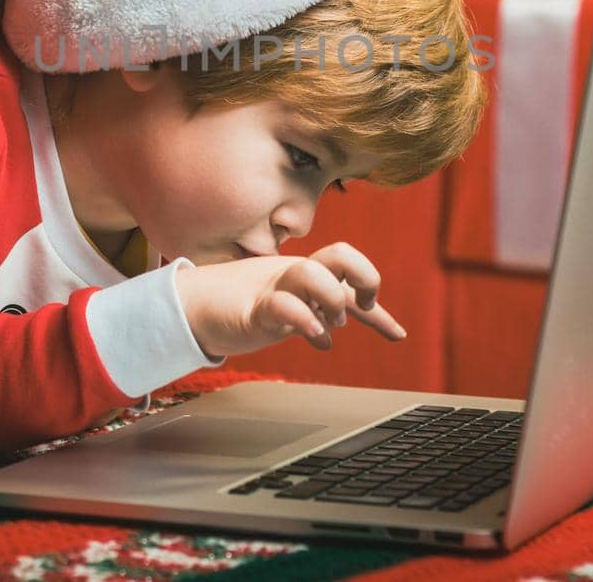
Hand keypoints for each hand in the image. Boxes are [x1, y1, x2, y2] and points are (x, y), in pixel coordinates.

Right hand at [174, 241, 405, 357]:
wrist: (195, 307)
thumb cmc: (247, 305)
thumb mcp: (293, 312)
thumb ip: (321, 316)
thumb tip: (339, 334)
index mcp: (306, 273)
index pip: (350, 274)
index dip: (375, 303)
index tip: (397, 335)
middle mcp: (295, 274)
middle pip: (341, 255)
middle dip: (363, 277)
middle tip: (355, 308)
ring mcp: (274, 288)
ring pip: (313, 274)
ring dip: (331, 300)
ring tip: (327, 327)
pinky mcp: (254, 308)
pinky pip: (284, 305)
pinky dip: (306, 320)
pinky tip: (316, 337)